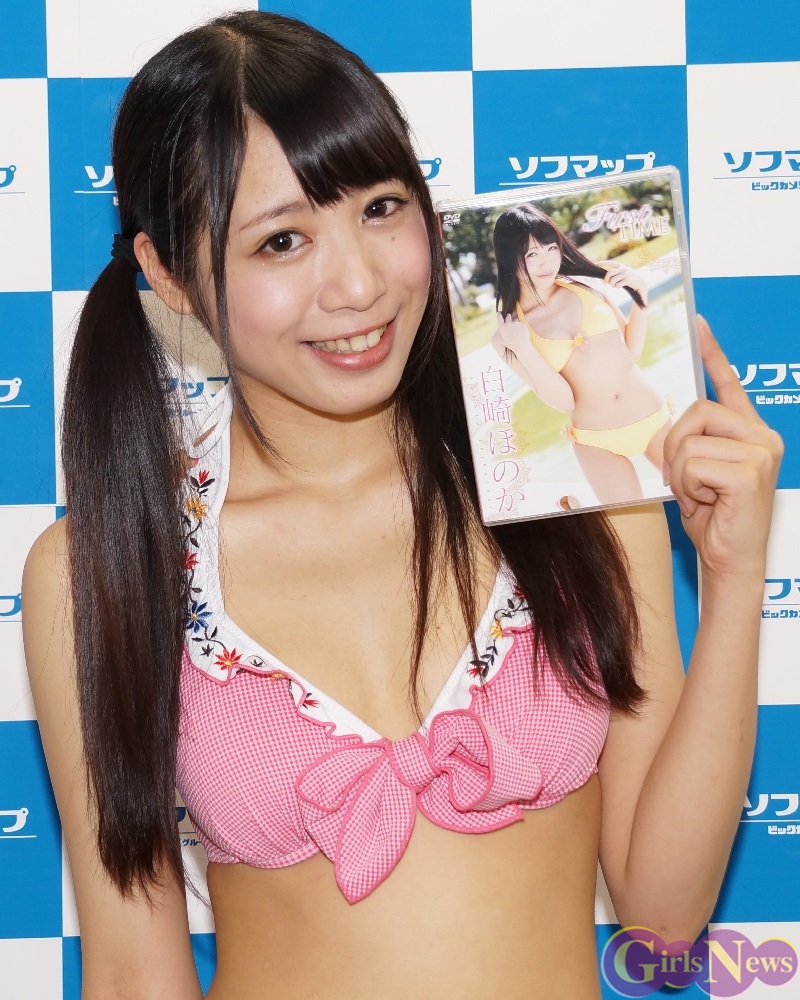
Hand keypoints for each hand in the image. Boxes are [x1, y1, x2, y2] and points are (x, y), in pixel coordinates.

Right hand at [495, 311, 530, 354]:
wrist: (521, 346)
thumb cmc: (511, 344)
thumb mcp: (503, 339)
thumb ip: (501, 332)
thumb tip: (500, 328)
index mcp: (502, 327)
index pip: (499, 317)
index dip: (499, 314)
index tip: (499, 312)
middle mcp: (509, 324)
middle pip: (508, 316)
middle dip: (508, 317)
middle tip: (510, 320)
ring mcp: (516, 323)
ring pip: (515, 320)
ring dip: (516, 323)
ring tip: (517, 331)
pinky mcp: (522, 324)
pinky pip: (521, 323)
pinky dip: (521, 327)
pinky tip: (522, 333)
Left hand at [598, 260, 648, 301]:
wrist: (641, 283)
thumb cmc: (629, 279)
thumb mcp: (623, 274)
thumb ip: (615, 274)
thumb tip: (605, 277)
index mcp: (621, 266)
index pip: (610, 263)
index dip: (603, 263)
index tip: (596, 264)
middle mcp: (623, 268)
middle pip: (608, 274)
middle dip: (606, 280)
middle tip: (608, 283)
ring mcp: (626, 274)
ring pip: (612, 281)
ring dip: (612, 285)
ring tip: (615, 285)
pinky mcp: (628, 279)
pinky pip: (617, 285)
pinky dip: (617, 287)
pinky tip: (620, 287)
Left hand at [662, 317, 782, 579]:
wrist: (730, 559)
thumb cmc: (714, 516)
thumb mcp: (698, 471)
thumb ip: (695, 440)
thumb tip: (674, 420)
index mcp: (750, 431)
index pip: (728, 384)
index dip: (713, 353)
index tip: (698, 321)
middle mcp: (762, 436)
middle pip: (696, 412)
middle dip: (675, 447)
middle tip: (686, 480)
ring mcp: (761, 452)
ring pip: (689, 442)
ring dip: (680, 474)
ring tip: (699, 495)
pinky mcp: (750, 472)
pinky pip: (693, 464)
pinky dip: (687, 487)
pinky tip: (706, 503)